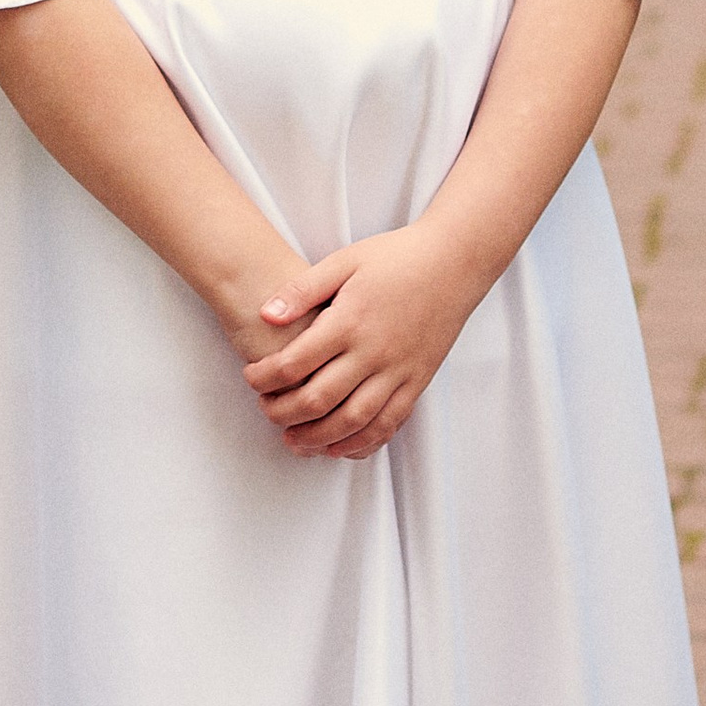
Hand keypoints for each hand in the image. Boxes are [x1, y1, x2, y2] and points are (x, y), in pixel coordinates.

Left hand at [240, 223, 484, 460]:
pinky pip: (388, 424)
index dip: (264, 377)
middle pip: (318, 400)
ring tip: (293, 440)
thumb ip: (303, 289)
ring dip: (317, 438)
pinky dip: (361, 443)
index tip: (251, 377)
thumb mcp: (344, 261)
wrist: (454, 262)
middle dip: (283, 413)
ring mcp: (399, 371)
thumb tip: (265, 314)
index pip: (295, 363)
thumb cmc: (396, 257)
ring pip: (352, 422)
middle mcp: (374, 352)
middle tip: (266, 410)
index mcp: (350, 321)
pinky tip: (339, 447)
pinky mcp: (417, 382)